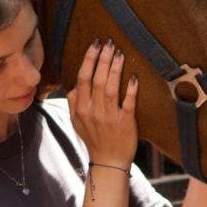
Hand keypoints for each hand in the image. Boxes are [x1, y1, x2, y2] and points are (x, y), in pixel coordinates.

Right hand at [67, 39, 137, 167]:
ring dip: (114, 70)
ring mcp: (109, 117)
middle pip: (96, 80)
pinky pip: (127, 104)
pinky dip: (130, 91)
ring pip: (110, 89)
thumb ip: (74, 103)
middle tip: (109, 43)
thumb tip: (74, 87)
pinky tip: (133, 78)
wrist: (108, 163)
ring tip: (119, 54)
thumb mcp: (77, 122)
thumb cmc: (94, 139)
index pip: (82, 78)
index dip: (89, 60)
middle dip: (102, 59)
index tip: (95, 44)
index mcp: (81, 108)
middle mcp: (93, 111)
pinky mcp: (125, 123)